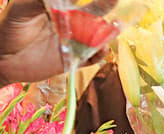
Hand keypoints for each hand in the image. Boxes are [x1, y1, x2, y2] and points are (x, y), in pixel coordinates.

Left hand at [0, 0, 114, 84]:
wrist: (2, 61)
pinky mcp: (73, 60)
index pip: (77, 0)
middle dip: (104, 6)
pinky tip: (101, 49)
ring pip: (96, 36)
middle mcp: (68, 24)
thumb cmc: (7, 30)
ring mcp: (72, 42)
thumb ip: (39, 1)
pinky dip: (100, 54)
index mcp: (57, 8)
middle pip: (92, 14)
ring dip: (108, 32)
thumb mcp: (21, 9)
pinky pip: (92, 58)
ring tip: (116, 26)